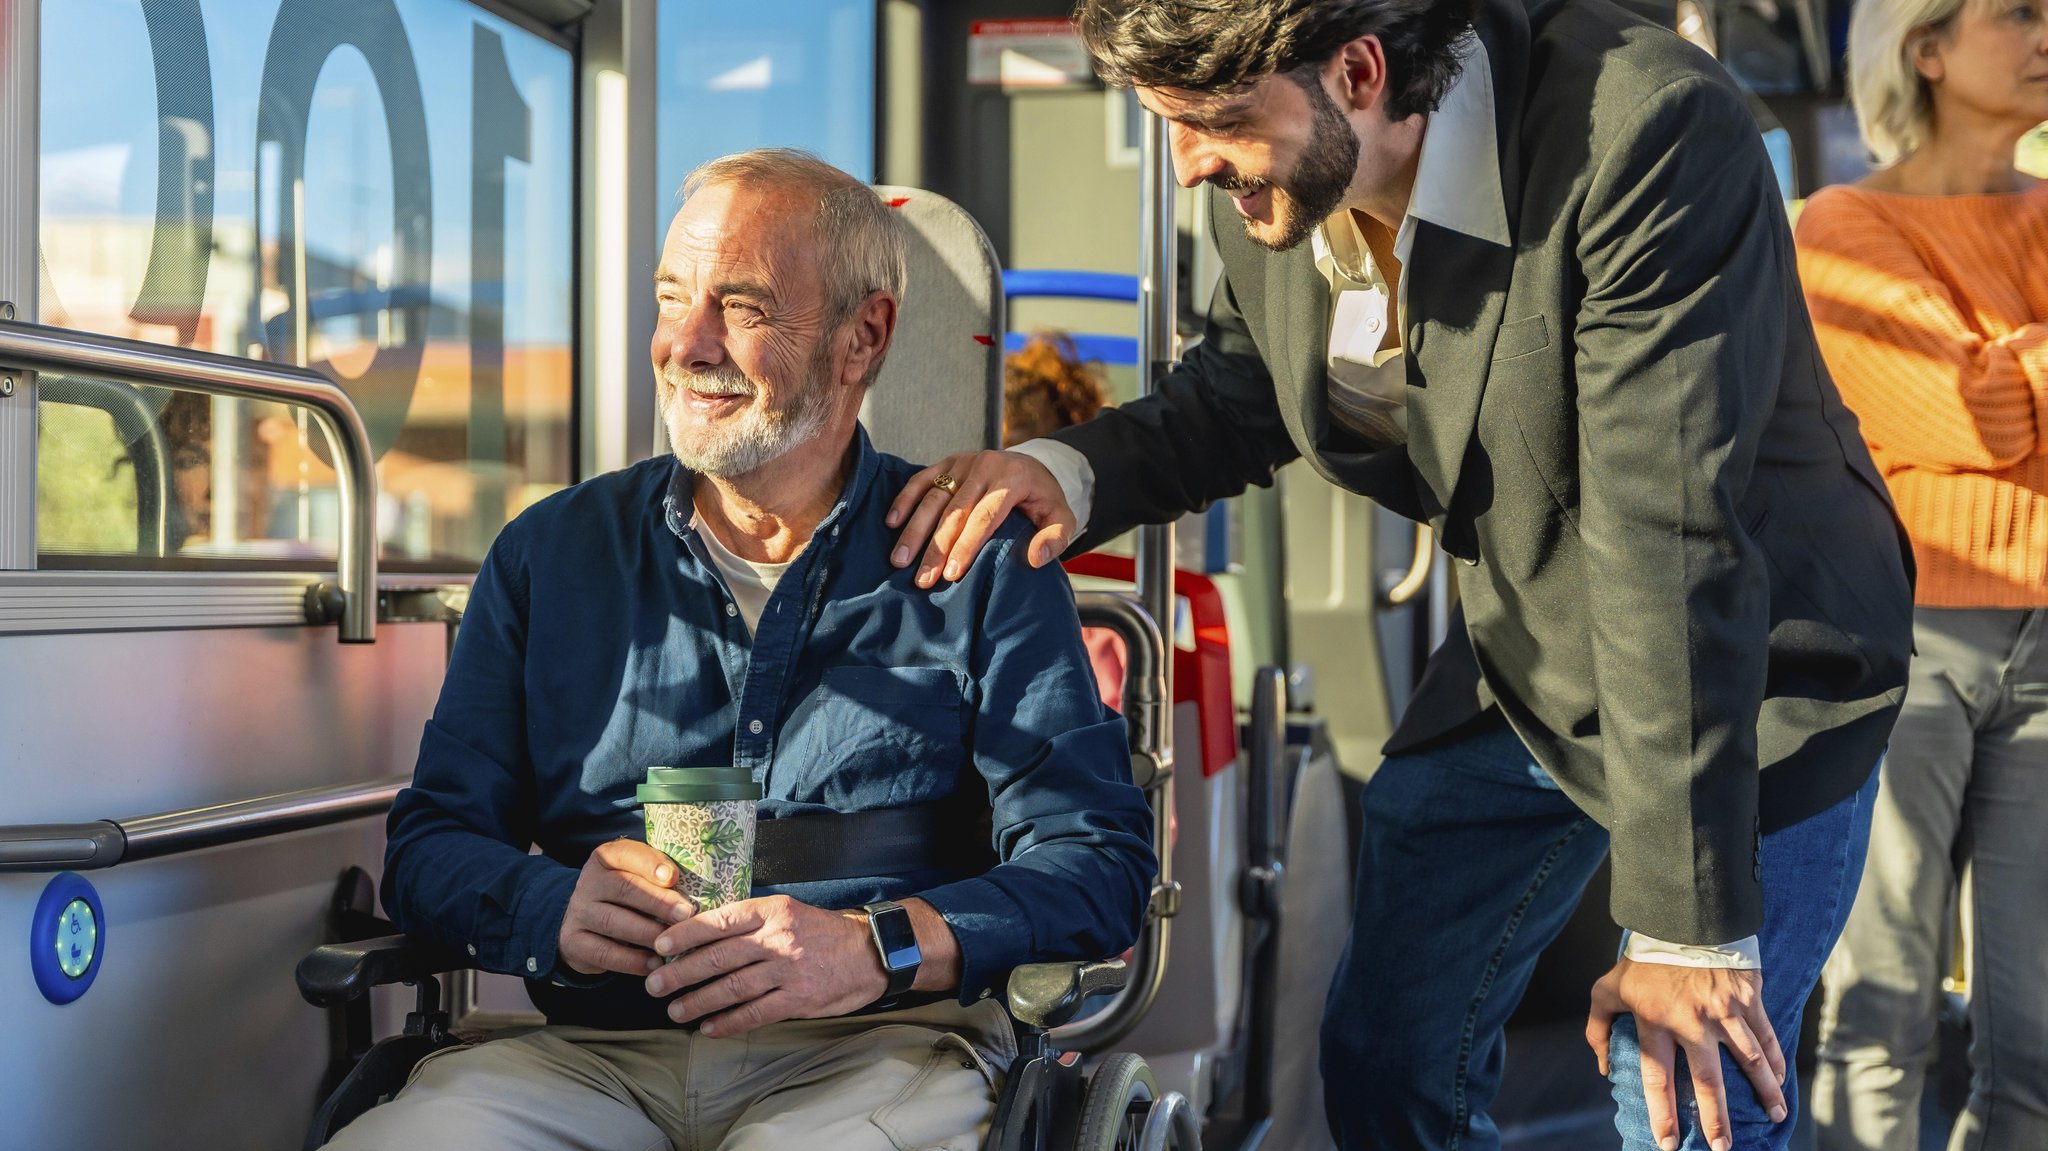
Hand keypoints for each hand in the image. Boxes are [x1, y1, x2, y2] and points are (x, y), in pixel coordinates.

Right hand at [555, 839, 698, 976]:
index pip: (626, 853)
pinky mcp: (574, 942)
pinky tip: (655, 964)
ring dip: (647, 933)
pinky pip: (605, 953)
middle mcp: (589, 882)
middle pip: (624, 888)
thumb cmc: (629, 898)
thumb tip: (701, 888)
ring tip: (673, 942)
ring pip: (613, 922)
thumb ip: (662, 877)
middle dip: (658, 902)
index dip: (650, 864)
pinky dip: (632, 961)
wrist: (585, 924)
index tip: (673, 877)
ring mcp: (578, 912)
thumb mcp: (640, 879)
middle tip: (686, 914)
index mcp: (607, 858)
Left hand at [644, 895, 887, 1036]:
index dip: (685, 934)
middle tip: (653, 985)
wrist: (871, 952)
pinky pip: (755, 1013)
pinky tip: (708, 1028)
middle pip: (720, 957)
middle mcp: (778, 938)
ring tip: (674, 1010)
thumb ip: (752, 922)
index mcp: (773, 910)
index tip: (659, 945)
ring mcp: (789, 971)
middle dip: (681, 972)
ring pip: (733, 988)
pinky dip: (728, 1022)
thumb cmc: (822, 932)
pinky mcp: (799, 999)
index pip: (720, 920)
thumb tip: (702, 935)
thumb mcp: (789, 911)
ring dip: (698, 1001)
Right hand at [885, 450, 1075, 586]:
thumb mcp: (1062, 517)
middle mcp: (985, 466)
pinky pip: (921, 479)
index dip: (966, 546)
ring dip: (914, 530)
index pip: (984, 517)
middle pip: (954, 512)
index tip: (951, 574)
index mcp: (1012, 479)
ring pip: (933, 498)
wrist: (1032, 464)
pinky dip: (904, 500)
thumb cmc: (1043, 498)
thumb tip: (1035, 559)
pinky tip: (891, 523)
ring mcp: (963, 462)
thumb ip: (1055, 539)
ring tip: (899, 560)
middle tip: (921, 578)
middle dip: (935, 547)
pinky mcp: (947, 462)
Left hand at [1587, 958, 1787, 1150]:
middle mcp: (1690, 1022)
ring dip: (1763, 1093)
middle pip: (1706, 1080)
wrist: (1683, 918)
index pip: (1658, 1077)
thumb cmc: (1645, 958)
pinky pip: (1765, 1037)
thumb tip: (1602, 1066)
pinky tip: (1780, 1082)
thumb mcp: (1608, 988)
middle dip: (1715, 1119)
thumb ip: (1598, 1027)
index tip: (1669, 1142)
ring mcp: (1723, 1012)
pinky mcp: (1747, 999)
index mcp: (1655, 1021)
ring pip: (1748, 1061)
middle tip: (1722, 1147)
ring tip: (1774, 1117)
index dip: (1664, 1113)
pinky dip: (1775, 1062)